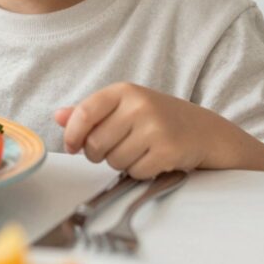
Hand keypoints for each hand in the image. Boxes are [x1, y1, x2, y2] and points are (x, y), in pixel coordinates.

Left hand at [55, 83, 242, 178]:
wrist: (204, 131)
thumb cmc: (158, 119)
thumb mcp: (124, 107)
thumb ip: (90, 112)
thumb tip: (58, 117)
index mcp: (124, 91)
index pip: (85, 113)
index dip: (72, 134)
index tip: (72, 146)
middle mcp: (139, 105)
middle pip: (95, 143)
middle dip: (98, 154)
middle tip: (114, 149)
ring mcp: (155, 127)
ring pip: (113, 160)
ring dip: (120, 163)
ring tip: (137, 151)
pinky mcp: (168, 150)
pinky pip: (135, 172)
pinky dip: (139, 172)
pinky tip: (151, 160)